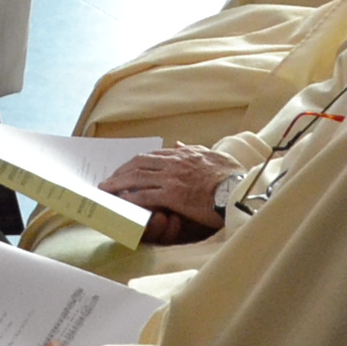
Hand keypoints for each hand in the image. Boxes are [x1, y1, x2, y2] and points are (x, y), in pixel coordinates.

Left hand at [102, 144, 229, 239]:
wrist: (240, 188)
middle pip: (138, 164)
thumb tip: (179, 143)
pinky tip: (122, 202)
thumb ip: (194, 150)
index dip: (135, 163)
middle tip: (109, 180)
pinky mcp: (173, 195)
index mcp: (183, 155)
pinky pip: (145, 195)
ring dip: (118, 183)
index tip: (126, 168)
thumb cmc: (232, 176)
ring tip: (106, 190)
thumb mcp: (214, 155)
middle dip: (121, 171)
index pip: (152, 156)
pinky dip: (131, 198)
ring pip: (137, 178)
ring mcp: (171, 178)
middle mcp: (174, 163)